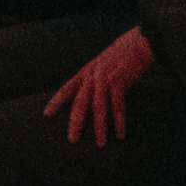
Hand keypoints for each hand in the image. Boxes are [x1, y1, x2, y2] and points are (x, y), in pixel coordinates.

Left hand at [45, 27, 155, 146]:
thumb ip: (94, 80)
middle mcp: (92, 74)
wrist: (139, 42)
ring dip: (99, 126)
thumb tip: (90, 99)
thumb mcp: (102, 66)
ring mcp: (105, 76)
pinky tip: (120, 133)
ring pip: (98, 105)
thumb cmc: (122, 56)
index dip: (57, 101)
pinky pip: (117, 103)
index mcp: (86, 71)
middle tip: (72, 139)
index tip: (46, 114)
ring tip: (101, 143)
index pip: (67, 87)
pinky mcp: (119, 79)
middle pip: (79, 100)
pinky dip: (118, 119)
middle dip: (75, 121)